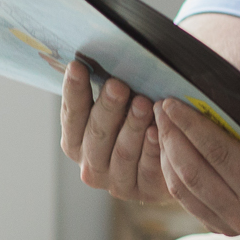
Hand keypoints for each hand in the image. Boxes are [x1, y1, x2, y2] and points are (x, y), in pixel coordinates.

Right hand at [60, 61, 164, 202]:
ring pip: (122, 152)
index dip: (74, 91)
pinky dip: (153, 148)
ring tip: (143, 102)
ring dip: (132, 126)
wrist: (167, 155)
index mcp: (76, 140)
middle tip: (118, 84)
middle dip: (107, 107)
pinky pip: (148, 169)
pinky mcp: (144, 191)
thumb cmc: (138, 116)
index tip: (78, 65)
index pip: (72, 114)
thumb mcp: (121, 101)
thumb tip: (101, 48)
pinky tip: (158, 130)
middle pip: (96, 135)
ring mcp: (116, 181)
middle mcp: (91, 164)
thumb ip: (107, 85)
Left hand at [154, 96, 239, 234]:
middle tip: (161, 107)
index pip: (218, 153)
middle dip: (172, 136)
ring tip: (161, 123)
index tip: (172, 101)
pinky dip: (172, 171)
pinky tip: (169, 146)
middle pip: (193, 173)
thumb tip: (199, 98)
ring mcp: (232, 227)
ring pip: (182, 189)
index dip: (191, 125)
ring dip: (166, 153)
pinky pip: (186, 199)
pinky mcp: (220, 228)